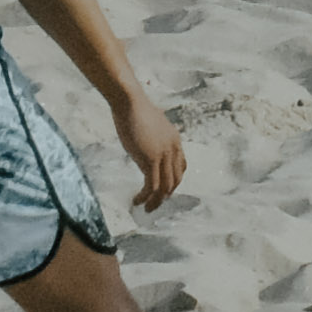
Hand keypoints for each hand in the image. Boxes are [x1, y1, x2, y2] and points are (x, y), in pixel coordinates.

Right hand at [114, 85, 185, 209]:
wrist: (130, 102)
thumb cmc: (134, 109)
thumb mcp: (149, 125)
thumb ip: (151, 137)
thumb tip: (143, 142)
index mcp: (174, 139)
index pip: (181, 166)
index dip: (173, 181)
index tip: (163, 190)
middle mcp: (173, 148)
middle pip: (175, 180)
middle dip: (165, 195)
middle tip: (153, 204)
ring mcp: (163, 155)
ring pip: (165, 187)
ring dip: (156, 201)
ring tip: (146, 208)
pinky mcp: (151, 159)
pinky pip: (151, 186)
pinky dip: (145, 197)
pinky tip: (137, 201)